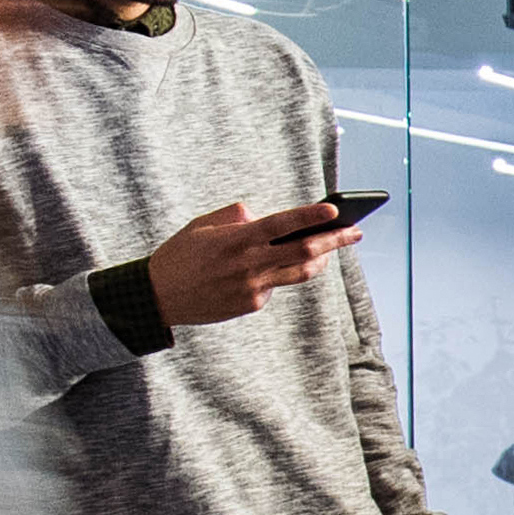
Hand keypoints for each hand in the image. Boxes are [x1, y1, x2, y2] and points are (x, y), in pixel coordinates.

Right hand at [147, 201, 351, 325]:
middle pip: (304, 251)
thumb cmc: (179, 255)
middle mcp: (249, 263)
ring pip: (300, 272)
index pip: (282, 224)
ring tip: (331, 249)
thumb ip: (234, 217)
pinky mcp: (252, 304)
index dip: (311, 217)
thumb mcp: (201, 226)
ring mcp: (253, 286)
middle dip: (335, 240)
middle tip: (356, 232)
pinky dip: (282, 273)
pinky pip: (277, 286)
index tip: (335, 210)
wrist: (157, 297)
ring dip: (321, 260)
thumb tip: (261, 215)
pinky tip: (281, 266)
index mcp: (236, 239)